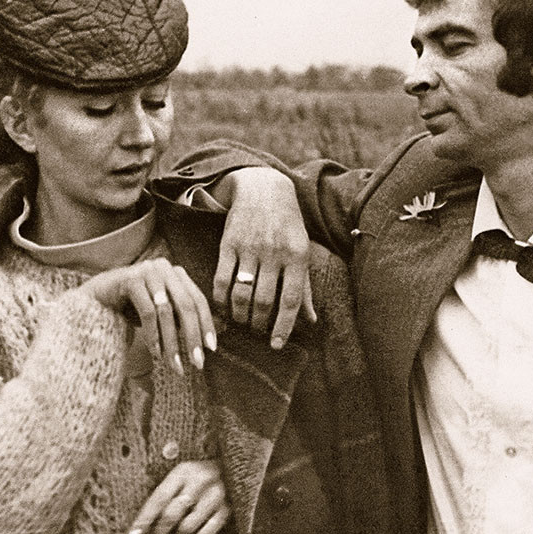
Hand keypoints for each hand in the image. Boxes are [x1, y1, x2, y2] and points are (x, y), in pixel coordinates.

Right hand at [79, 258, 214, 374]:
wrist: (93, 301)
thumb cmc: (131, 308)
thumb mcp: (161, 314)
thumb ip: (180, 320)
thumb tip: (207, 341)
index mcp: (176, 274)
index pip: (198, 300)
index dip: (207, 324)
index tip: (211, 349)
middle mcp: (164, 267)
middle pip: (186, 305)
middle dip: (193, 337)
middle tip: (197, 363)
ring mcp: (147, 271)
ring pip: (167, 311)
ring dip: (172, 342)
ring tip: (174, 366)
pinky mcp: (130, 279)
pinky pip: (148, 312)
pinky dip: (154, 336)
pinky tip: (156, 353)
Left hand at [124, 460, 230, 533]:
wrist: (230, 469)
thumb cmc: (197, 478)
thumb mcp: (180, 478)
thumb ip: (164, 496)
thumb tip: (141, 529)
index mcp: (183, 471)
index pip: (158, 498)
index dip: (143, 520)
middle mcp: (199, 480)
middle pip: (171, 515)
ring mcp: (215, 495)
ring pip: (187, 527)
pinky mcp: (226, 509)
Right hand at [214, 168, 315, 347]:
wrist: (263, 189)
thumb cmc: (287, 225)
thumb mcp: (302, 251)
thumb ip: (305, 288)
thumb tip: (312, 321)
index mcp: (297, 257)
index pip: (291, 300)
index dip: (283, 326)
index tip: (275, 345)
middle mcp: (274, 253)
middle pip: (263, 301)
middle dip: (258, 324)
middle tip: (256, 331)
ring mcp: (250, 248)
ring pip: (241, 294)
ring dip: (240, 315)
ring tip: (242, 322)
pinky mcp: (228, 243)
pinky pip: (221, 279)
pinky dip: (220, 299)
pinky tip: (223, 308)